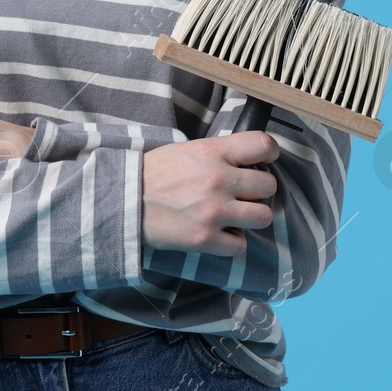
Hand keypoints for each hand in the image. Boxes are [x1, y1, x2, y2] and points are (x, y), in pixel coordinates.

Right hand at [141, 132, 278, 256]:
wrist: (121, 202)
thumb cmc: (151, 174)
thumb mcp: (184, 150)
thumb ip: (217, 154)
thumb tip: (247, 162)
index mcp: (212, 152)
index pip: (263, 145)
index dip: (269, 154)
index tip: (263, 162)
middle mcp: (218, 179)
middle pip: (269, 185)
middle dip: (258, 191)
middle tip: (242, 194)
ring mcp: (214, 211)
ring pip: (263, 217)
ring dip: (250, 217)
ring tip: (233, 216)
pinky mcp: (205, 238)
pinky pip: (240, 245)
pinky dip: (231, 242)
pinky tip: (217, 233)